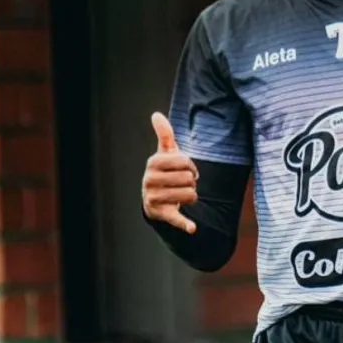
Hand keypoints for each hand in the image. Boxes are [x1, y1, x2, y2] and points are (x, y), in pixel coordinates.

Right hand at [141, 113, 197, 233]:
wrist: (155, 199)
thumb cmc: (165, 172)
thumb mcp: (164, 153)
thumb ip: (164, 134)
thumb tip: (156, 114)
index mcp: (153, 163)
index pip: (185, 162)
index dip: (191, 167)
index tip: (186, 170)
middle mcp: (150, 181)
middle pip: (189, 179)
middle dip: (191, 183)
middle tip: (182, 184)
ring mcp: (154, 198)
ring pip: (191, 195)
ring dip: (191, 196)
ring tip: (181, 195)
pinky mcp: (162, 215)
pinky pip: (177, 218)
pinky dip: (185, 224)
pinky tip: (192, 228)